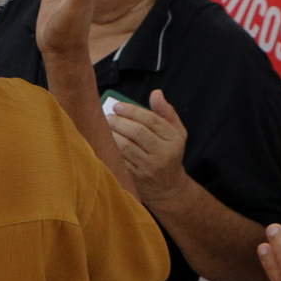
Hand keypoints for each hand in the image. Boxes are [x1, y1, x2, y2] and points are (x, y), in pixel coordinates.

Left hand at [109, 89, 191, 203]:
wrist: (168, 187)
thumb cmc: (169, 153)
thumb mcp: (176, 132)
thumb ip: (166, 112)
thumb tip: (156, 93)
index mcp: (174, 139)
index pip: (152, 120)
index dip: (133, 111)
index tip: (117, 105)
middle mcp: (163, 153)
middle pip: (138, 132)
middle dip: (120, 121)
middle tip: (108, 116)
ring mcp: (149, 167)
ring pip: (126, 147)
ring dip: (112, 134)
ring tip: (104, 126)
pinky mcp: (136, 177)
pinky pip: (120, 160)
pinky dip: (110, 149)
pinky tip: (104, 141)